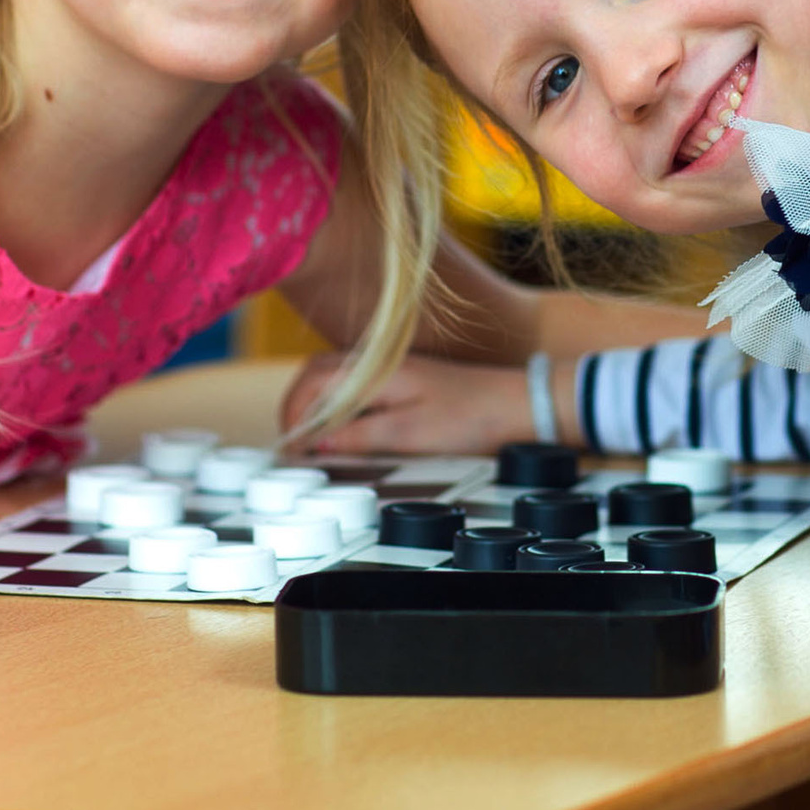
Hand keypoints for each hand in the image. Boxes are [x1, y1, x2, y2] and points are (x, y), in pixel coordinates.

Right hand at [279, 351, 534, 454]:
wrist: (519, 405)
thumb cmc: (472, 417)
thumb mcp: (411, 434)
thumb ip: (360, 435)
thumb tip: (316, 441)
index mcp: (378, 370)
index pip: (314, 381)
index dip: (293, 413)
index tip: (290, 447)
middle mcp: (381, 363)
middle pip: (318, 374)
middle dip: (297, 406)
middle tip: (293, 444)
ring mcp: (393, 370)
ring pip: (336, 379)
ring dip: (317, 405)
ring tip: (312, 441)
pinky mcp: (406, 381)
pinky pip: (358, 387)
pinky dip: (340, 405)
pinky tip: (345, 429)